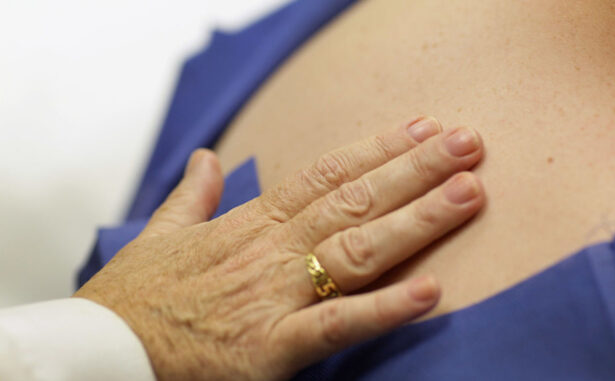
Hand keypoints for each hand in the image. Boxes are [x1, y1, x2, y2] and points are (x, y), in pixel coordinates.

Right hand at [74, 116, 484, 380]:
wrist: (99, 354)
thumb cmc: (134, 297)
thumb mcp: (161, 235)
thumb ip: (193, 195)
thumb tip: (205, 159)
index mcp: (250, 224)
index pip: (326, 174)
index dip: (378, 149)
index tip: (421, 127)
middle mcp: (270, 251)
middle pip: (354, 200)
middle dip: (416, 170)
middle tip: (469, 145)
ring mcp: (273, 296)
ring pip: (356, 250)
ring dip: (416, 220)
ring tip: (467, 193)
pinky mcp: (270, 348)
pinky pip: (335, 324)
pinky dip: (383, 308)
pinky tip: (430, 290)